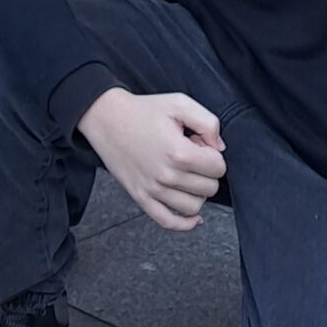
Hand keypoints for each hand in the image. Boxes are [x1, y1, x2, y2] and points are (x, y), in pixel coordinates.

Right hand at [78, 86, 226, 232]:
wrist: (106, 118)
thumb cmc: (143, 110)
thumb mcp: (180, 103)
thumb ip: (208, 122)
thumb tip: (219, 148)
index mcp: (179, 153)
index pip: (218, 167)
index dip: (212, 153)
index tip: (198, 143)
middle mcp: (167, 176)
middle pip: (209, 188)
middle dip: (206, 171)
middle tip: (190, 154)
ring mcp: (153, 190)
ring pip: (194, 206)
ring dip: (197, 192)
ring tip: (185, 173)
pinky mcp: (141, 198)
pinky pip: (169, 222)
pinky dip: (185, 223)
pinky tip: (193, 216)